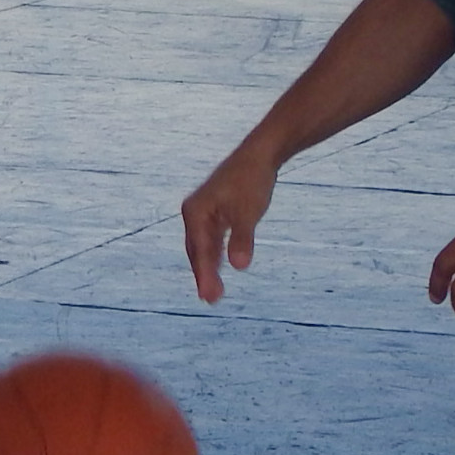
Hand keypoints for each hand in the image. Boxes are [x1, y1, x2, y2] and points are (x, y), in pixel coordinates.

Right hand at [181, 143, 278, 304]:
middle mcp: (194, 212)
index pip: (200, 251)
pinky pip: (211, 238)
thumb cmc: (252, 181)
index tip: (208, 297)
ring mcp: (203, 211)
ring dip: (208, 267)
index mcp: (195, 212)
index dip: (205, 276)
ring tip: (214, 292)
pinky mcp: (214, 210)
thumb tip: (238, 266)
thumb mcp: (249, 212)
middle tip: (211, 300)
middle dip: (204, 275)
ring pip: (203, 246)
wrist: (260, 154)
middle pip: (197, 251)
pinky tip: (221, 266)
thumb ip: (242, 240)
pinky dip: (214, 254)